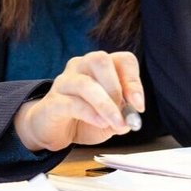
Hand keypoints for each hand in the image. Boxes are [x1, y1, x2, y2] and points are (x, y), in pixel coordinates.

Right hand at [14, 51, 145, 151]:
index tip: (139, 105)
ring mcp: (64, 82)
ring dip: (106, 105)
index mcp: (99, 67)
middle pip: (100, 60)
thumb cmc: (85, 118)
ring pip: (85, 84)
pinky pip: (71, 103)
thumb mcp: (111, 118)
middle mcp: (80, 67)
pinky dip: (90, 113)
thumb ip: (124, 116)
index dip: (133, 80)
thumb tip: (130, 117)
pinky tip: (100, 123)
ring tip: (117, 123)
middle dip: (117, 87)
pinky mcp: (52, 102)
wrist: (53, 130)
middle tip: (125, 112)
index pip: (122, 59)